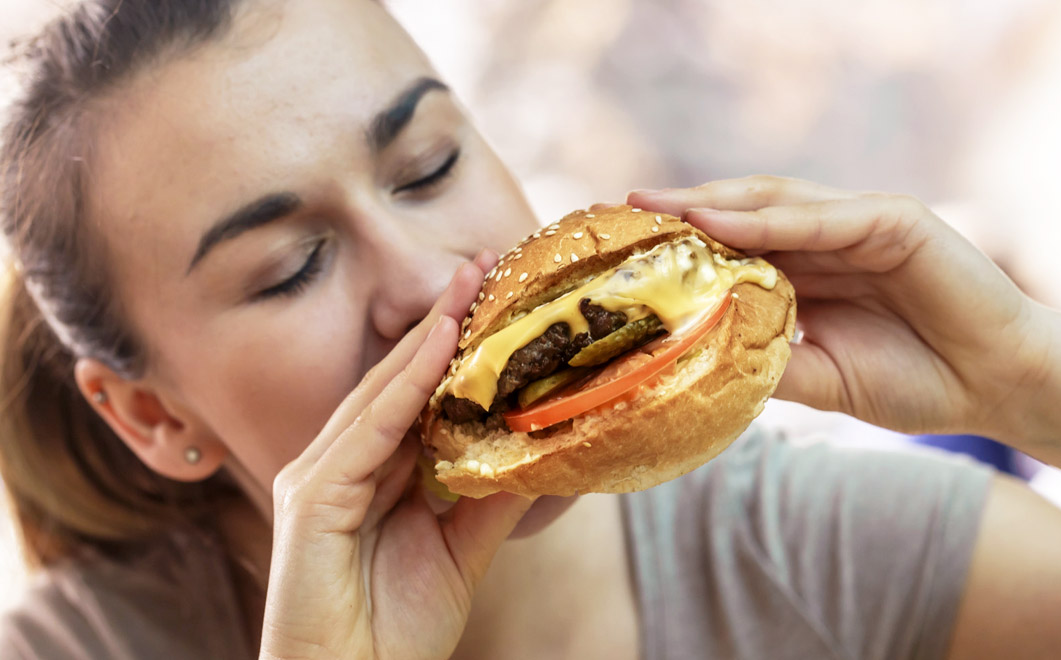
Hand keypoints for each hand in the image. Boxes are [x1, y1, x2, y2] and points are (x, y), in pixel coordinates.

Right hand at [259, 252, 532, 659]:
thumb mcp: (461, 550)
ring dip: (426, 340)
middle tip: (482, 266)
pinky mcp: (311, 497)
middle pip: (393, 380)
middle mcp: (337, 464)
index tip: (490, 298)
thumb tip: (542, 454)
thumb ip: (493, 498)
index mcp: (367, 474)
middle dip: (439, 323)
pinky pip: (366, 432)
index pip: (411, 396)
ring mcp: (318, 477)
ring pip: (379, 394)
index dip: (450, 347)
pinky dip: (403, 388)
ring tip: (468, 289)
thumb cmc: (395, 627)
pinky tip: (439, 348)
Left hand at [629, 177, 1049, 438]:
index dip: (684, 244)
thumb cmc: (913, 383)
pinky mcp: (895, 220)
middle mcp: (828, 239)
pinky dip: (772, 220)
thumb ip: (764, 361)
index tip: (629, 250)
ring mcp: (861, 223)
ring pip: (776, 204)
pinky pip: (824, 218)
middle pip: (744, 214)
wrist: (994, 388)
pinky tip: (722, 223)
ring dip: (716, 204)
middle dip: (685, 210)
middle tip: (628, 208)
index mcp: (809, 272)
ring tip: (662, 207)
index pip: (735, 246)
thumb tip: (690, 366)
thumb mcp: (818, 378)